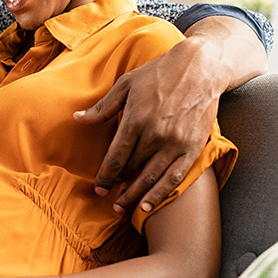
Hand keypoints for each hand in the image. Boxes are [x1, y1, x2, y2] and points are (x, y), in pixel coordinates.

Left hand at [73, 39, 222, 212]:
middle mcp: (156, 135)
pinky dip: (161, 193)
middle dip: (118, 186)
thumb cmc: (157, 74)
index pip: (116, 156)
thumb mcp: (125, 85)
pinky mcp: (193, 147)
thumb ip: (102, 108)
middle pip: (132, 169)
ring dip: (136, 196)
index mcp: (136, 120)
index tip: (97, 188)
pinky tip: (148, 204)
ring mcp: (176, 143)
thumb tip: (77, 119)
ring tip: (123, 209)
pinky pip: (176, 177)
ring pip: (152, 177)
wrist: (199, 68)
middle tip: (107, 199)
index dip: (105, 175)